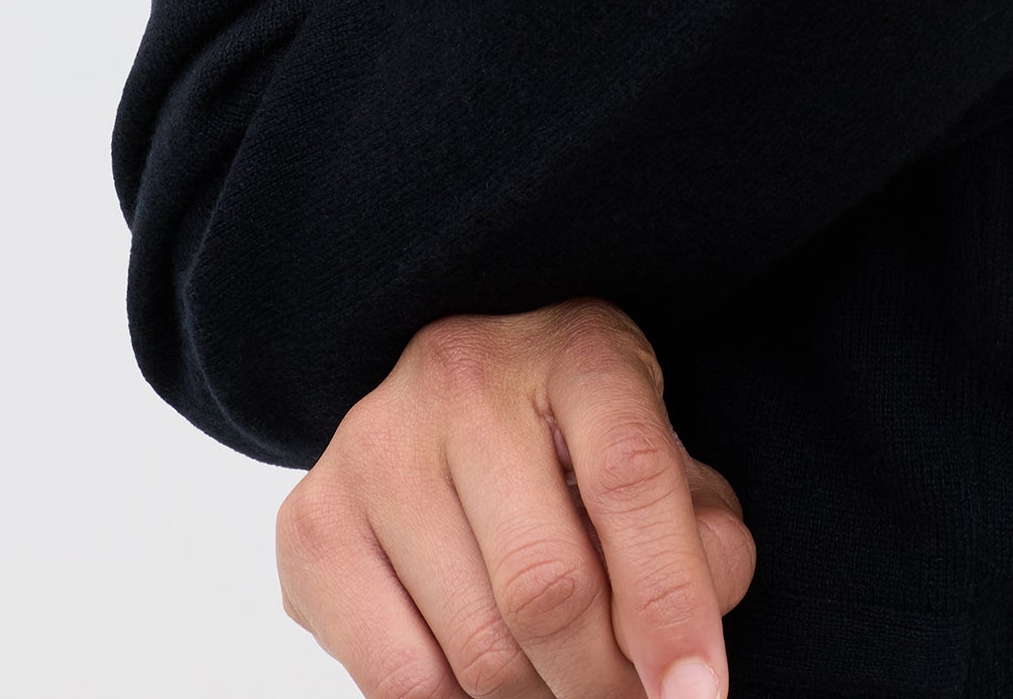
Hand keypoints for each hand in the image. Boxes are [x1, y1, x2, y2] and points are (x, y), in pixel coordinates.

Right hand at [275, 300, 752, 698]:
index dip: (672, 602)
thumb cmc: (584, 444)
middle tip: (629, 698)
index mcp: (577, 348)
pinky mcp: (313, 523)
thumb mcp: (664, 459)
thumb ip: (699, 541)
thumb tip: (682, 662)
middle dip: (605, 681)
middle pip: (549, 587)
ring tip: (562, 681)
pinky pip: (400, 684)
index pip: (629, 478)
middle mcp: (465, 378)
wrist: (458, 401)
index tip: (697, 693)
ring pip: (478, 650)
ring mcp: (377, 446)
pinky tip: (488, 681)